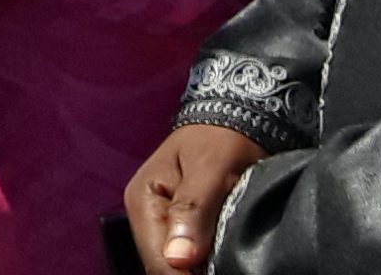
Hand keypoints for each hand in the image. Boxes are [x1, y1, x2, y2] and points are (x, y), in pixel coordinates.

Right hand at [125, 124, 267, 271]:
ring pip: (175, 265)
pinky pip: (187, 259)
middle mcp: (146, 216)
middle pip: (164, 266)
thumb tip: (178, 259)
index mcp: (144, 200)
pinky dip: (203, 262)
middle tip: (226, 265)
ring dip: (199, 267)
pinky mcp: (181, 229)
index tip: (216, 273)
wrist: (236, 121)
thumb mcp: (211, 167)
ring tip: (224, 262)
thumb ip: (193, 208)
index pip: (158, 260)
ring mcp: (163, 224)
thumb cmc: (223, 139)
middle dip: (193, 271)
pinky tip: (218, 260)